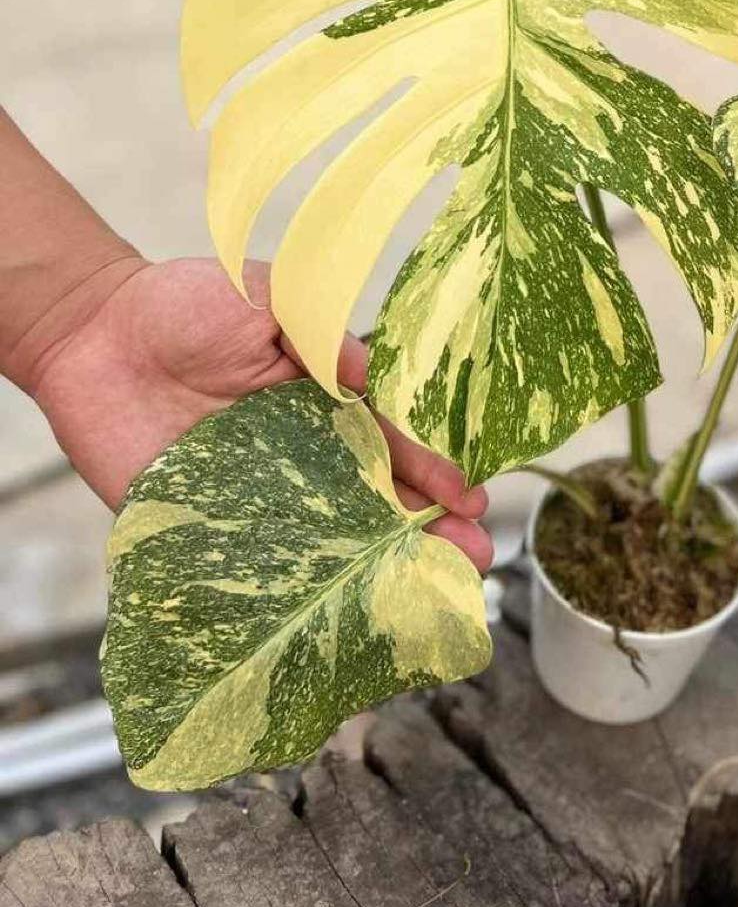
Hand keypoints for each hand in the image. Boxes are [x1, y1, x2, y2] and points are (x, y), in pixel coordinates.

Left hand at [23, 257, 492, 572]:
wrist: (93, 331)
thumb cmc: (185, 300)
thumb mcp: (270, 295)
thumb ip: (326, 336)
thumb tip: (375, 382)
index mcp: (323, 399)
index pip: (392, 440)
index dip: (433, 467)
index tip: (471, 495)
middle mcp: (300, 452)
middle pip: (375, 498)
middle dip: (429, 528)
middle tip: (475, 557)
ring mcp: (256, 494)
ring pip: (331, 539)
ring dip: (382, 565)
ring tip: (434, 589)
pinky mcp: (202, 525)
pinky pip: (254, 564)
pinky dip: (293, 591)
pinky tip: (334, 611)